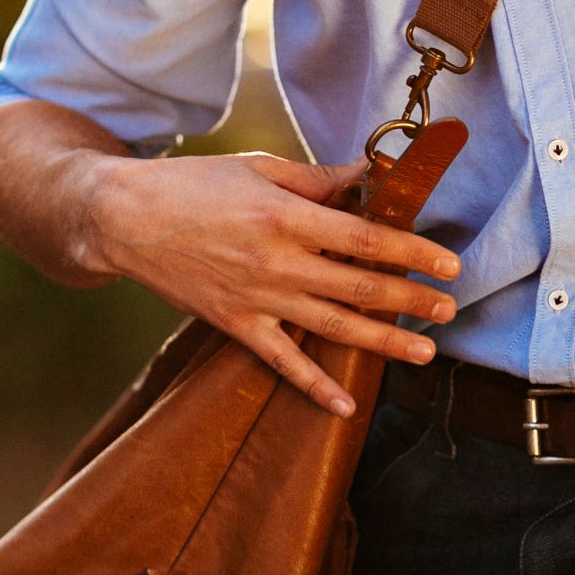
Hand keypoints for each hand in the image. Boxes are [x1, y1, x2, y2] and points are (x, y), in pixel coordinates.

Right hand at [88, 148, 458, 417]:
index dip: (413, 252)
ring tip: (424, 353)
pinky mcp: (235, 324)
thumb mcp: (259, 168)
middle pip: (360, 287)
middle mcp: (277, 261)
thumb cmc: (194, 185)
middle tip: (449, 310)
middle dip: (411, 301)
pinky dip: (313, 386)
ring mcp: (256, 298)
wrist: (125, 218)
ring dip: (383, 343)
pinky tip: (344, 406)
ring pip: (333, 327)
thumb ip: (317, 179)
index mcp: (287, 216)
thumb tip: (368, 176)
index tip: (449, 264)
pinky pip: (281, 361)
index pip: (366, 239)